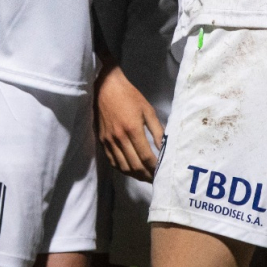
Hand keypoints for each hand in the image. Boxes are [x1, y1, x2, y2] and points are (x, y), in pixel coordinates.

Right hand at [95, 65, 164, 182]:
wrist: (106, 87)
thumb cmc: (130, 96)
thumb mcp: (147, 109)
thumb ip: (157, 129)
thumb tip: (164, 147)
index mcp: (132, 129)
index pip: (146, 156)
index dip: (155, 168)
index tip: (162, 173)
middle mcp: (120, 138)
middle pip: (134, 165)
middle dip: (146, 175)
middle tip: (156, 179)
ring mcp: (109, 141)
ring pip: (123, 167)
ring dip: (135, 175)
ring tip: (145, 177)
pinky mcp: (102, 141)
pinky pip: (112, 162)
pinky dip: (122, 169)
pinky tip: (131, 170)